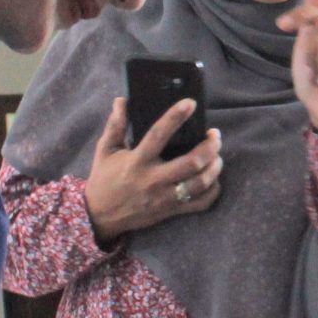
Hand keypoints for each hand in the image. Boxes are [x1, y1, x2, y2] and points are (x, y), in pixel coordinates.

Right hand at [80, 95, 222, 240]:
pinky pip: (200, 203)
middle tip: (215, 135)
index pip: (158, 135)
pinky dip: (212, 190)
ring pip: (200, 183)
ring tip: (217, 155)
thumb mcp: (105, 150)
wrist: (100, 216)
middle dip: (209, 147)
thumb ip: (116, 125)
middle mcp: (153, 180)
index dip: (175, 117)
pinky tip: (213, 178)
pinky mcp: (170, 211)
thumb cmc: (104, 179)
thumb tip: (122, 101)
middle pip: (191, 163)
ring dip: (214, 167)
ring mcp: (164, 198)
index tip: (191, 103)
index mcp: (137, 161)